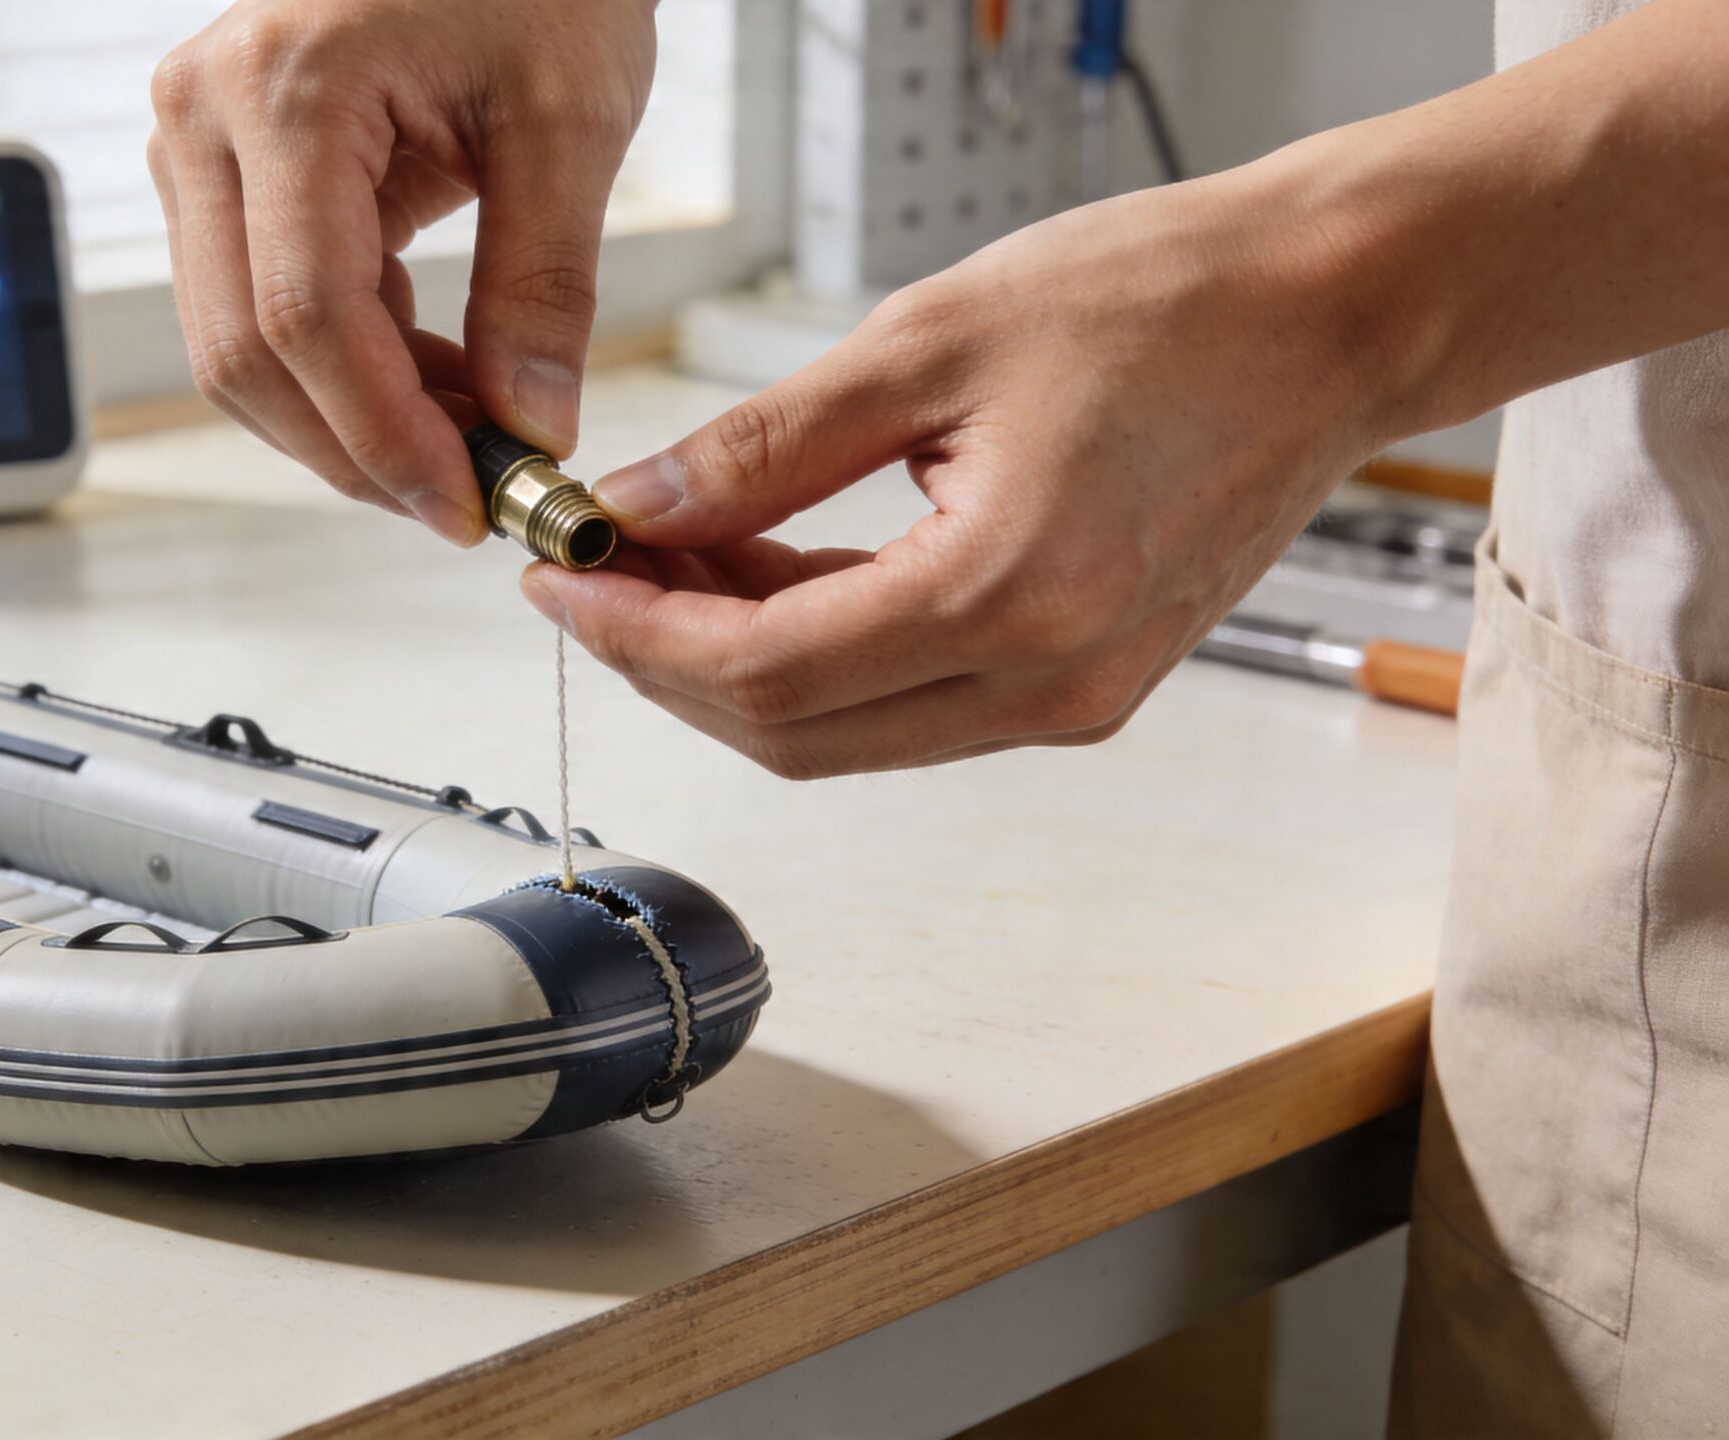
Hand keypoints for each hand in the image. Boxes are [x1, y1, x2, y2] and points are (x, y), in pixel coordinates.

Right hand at [147, 0, 657, 541]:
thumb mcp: (568, 118)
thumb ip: (546, 286)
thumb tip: (533, 429)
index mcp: (283, 89)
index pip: (305, 317)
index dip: (383, 434)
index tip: (468, 504)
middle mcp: (204, 116)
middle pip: (244, 352)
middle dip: (356, 450)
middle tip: (467, 501)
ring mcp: (196, 144)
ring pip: (235, 348)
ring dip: (344, 421)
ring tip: (464, 440)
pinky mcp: (219, 171)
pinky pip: (256, 307)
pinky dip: (342, 369)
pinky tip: (432, 381)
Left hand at [522, 167, 1415, 775]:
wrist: (1332, 315)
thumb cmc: (1169, 301)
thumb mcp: (927, 343)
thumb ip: (764, 446)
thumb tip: (637, 506)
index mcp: (1010, 598)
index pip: (762, 672)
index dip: (637, 637)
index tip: (562, 582)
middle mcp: (1048, 684)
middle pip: (792, 732)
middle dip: (668, 662)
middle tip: (598, 572)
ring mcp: (1074, 700)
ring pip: (845, 733)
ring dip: (737, 664)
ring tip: (669, 558)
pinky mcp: (1085, 687)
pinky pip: (909, 705)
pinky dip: (820, 655)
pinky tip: (765, 574)